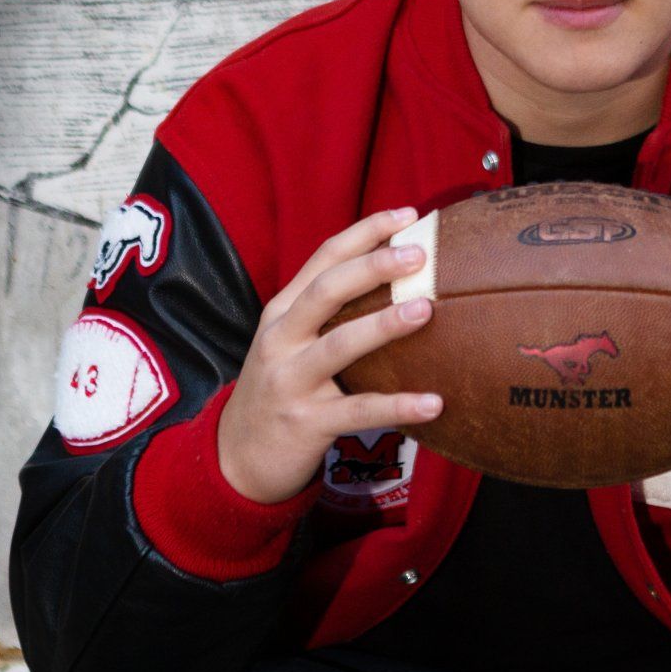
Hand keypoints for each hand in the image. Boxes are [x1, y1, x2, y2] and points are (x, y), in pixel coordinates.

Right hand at [217, 206, 441, 503]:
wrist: (236, 457)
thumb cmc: (282, 387)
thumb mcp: (290, 341)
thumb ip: (328, 310)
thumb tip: (397, 273)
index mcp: (282, 311)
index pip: (323, 258)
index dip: (365, 232)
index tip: (408, 214)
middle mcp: (281, 339)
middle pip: (326, 291)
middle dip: (372, 266)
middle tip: (418, 254)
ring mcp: (291, 381)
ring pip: (339, 345)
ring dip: (384, 325)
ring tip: (426, 310)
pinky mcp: (307, 423)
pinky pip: (359, 411)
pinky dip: (398, 405)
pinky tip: (434, 402)